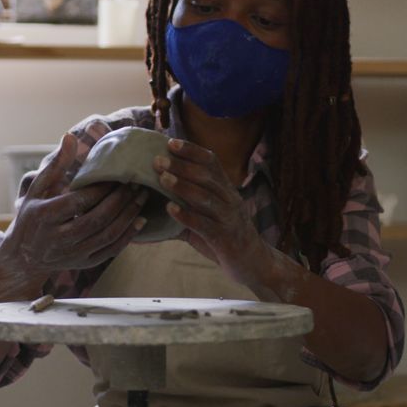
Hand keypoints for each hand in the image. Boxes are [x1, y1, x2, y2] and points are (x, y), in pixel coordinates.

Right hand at [0, 133, 148, 299]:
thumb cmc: (32, 216)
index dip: (100, 188)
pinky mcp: (84, 263)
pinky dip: (128, 236)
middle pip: (96, 219)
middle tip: (135, 183)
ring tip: (141, 197)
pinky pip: (111, 251)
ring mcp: (72, 254)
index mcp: (44, 216)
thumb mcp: (37, 190)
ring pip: (107, 236)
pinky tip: (140, 220)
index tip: (116, 174)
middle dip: (120, 200)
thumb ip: (55, 165)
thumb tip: (70, 136)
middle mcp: (58, 238)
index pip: (78, 201)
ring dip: (128, 215)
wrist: (24, 257)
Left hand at [153, 138, 264, 285]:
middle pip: (206, 176)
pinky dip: (187, 216)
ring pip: (206, 197)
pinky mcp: (225, 238)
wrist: (254, 263)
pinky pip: (205, 224)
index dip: (191, 151)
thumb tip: (152, 205)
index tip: (170, 142)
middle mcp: (229, 199)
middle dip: (181, 166)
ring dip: (183, 186)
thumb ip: (185, 209)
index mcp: (226, 190)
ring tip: (162, 179)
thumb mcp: (208, 217)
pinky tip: (170, 209)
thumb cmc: (226, 237)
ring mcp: (228, 218)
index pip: (211, 162)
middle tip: (158, 160)